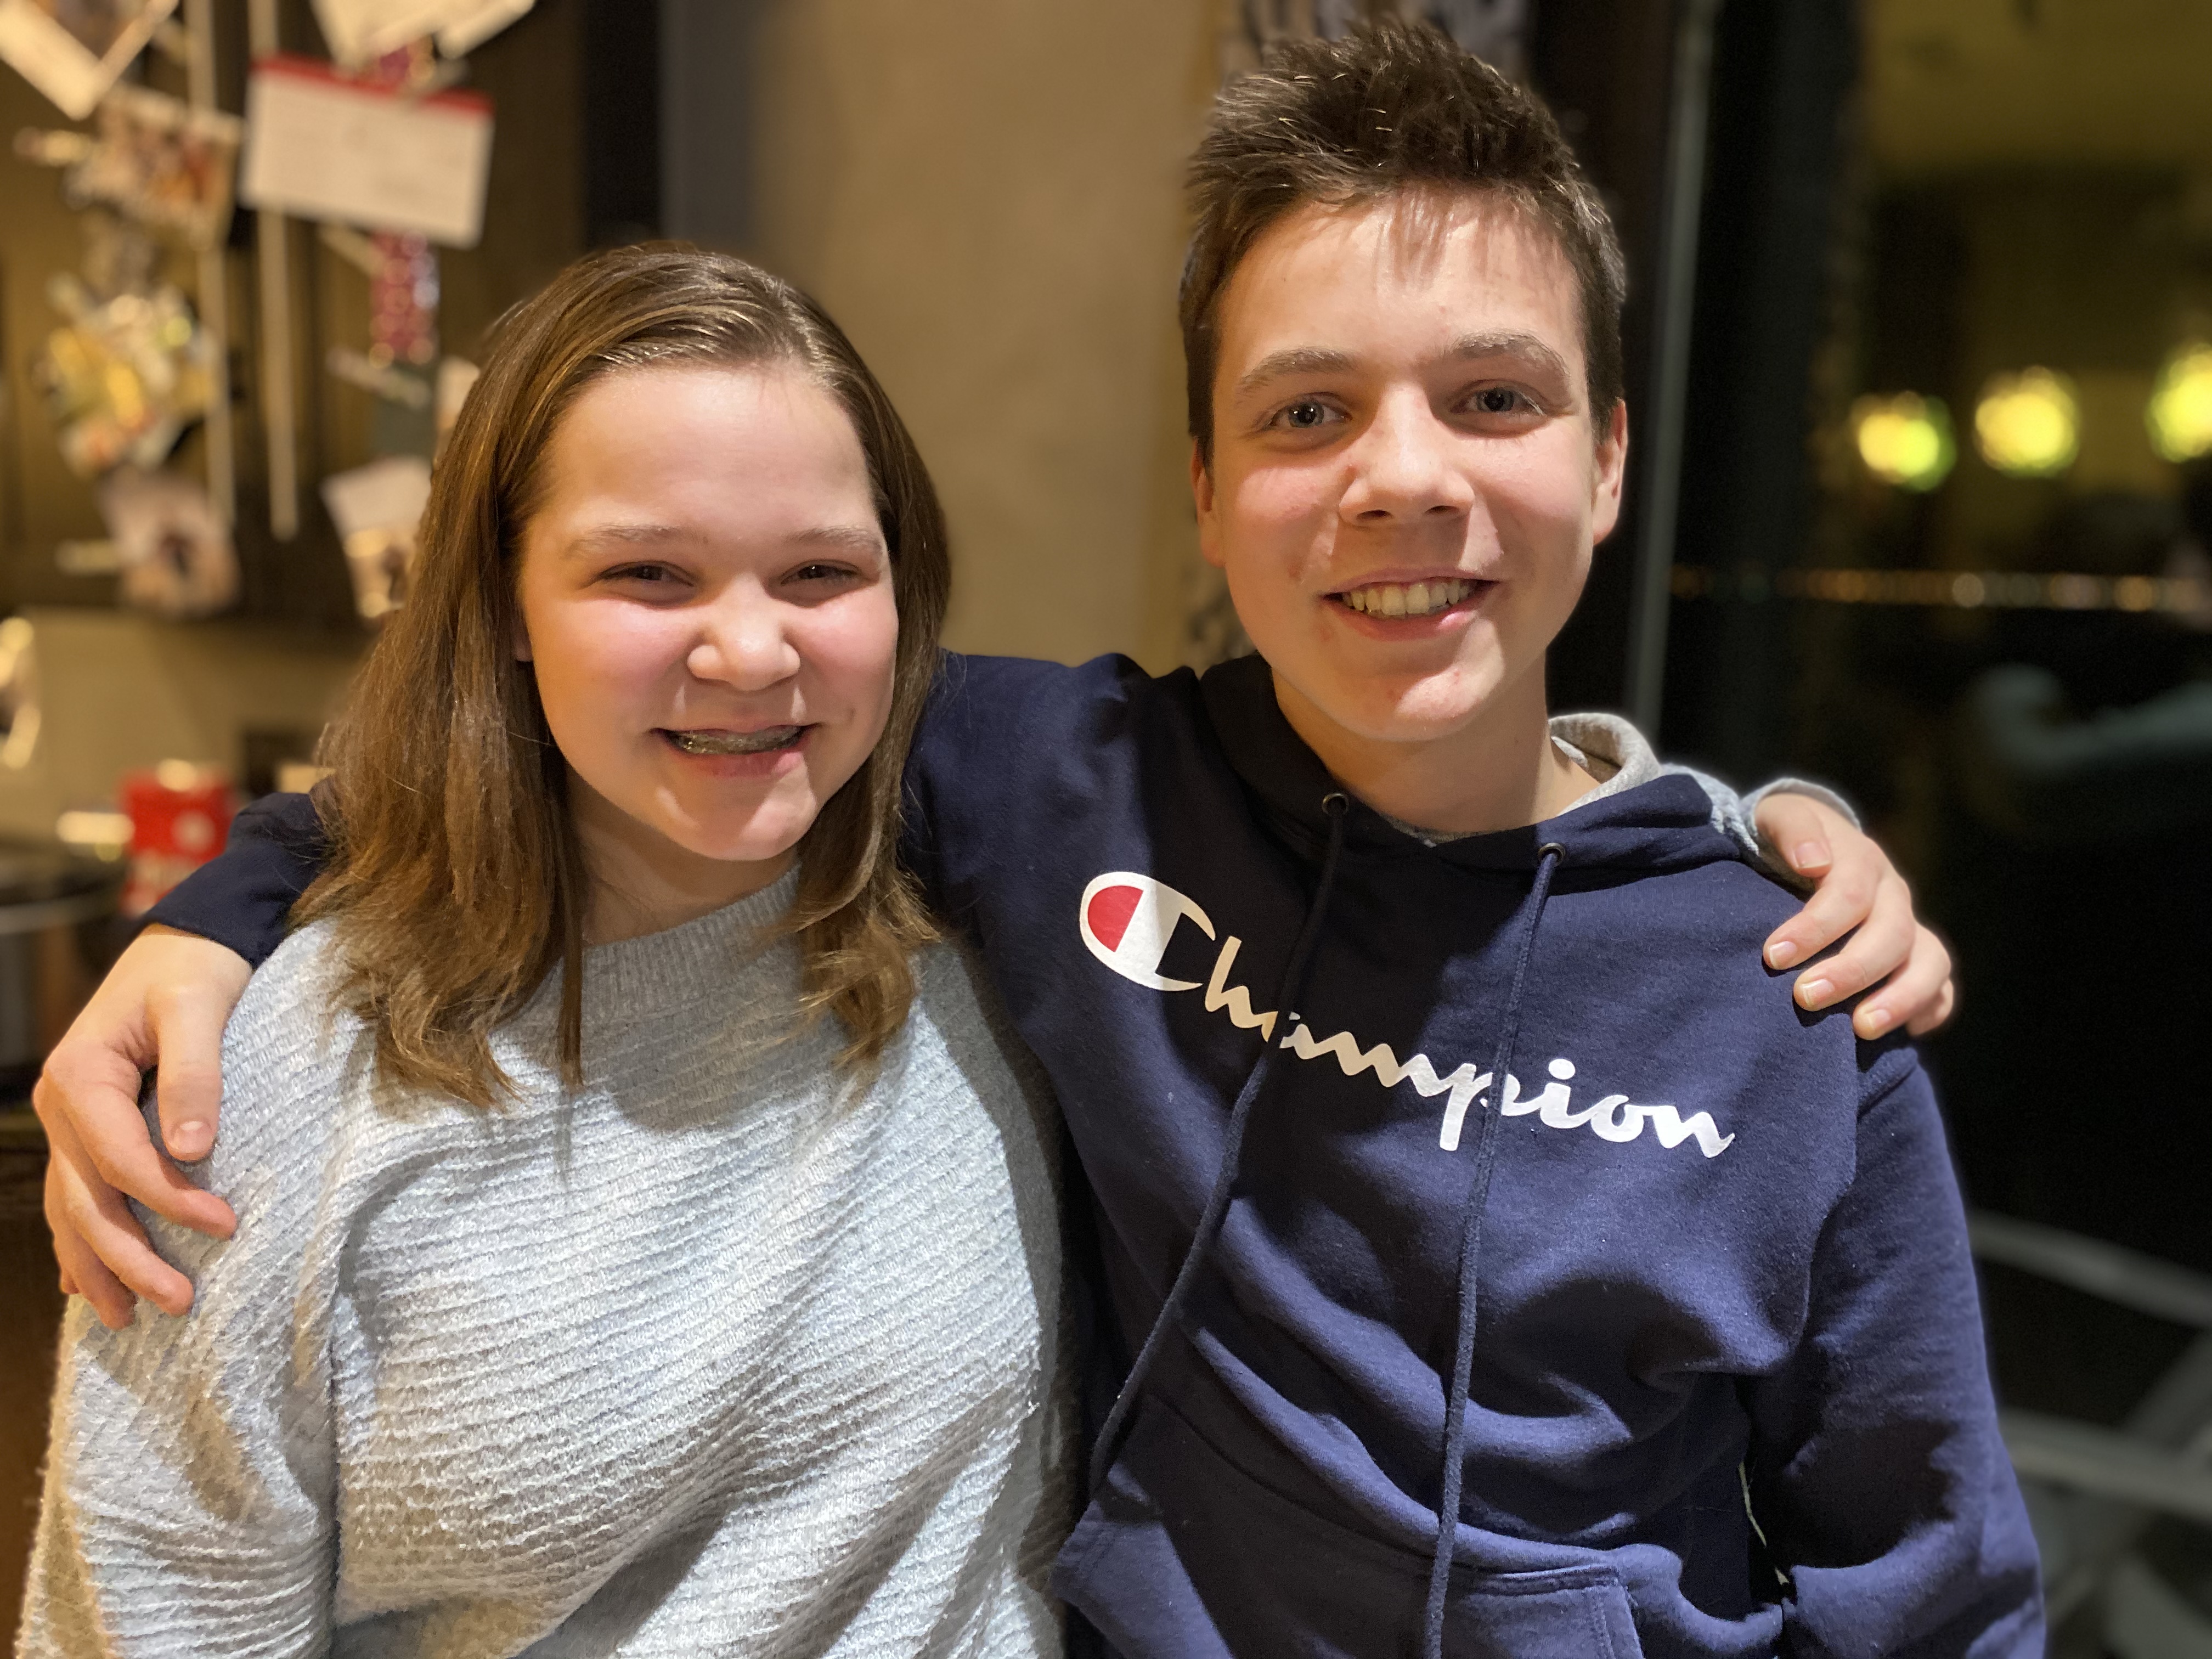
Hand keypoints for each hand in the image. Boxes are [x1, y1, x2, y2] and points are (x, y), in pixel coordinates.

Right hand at [35, 925, 249, 1327]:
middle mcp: (62, 1106)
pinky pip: (76, 1196)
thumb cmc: (196, 971)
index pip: (119, 1159)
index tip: (226, 1227)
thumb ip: (196, 1074)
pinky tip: (89, 1286)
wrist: (188, 944)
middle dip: (130, 1257)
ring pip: (73, 1208)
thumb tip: (194, 1150)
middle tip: (180, 1304)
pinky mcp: (89, 1131)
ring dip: (100, 1265)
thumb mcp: (198, 1008)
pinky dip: (81, 1243)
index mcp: (81, 1076)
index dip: (168, 1199)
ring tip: (131, 1318)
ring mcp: (69, 1123)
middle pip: (88, 1199)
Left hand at [1752, 794, 1955, 1040]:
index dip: (1814, 927)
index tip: (1772, 956)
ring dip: (1900, 998)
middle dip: (1850, 970)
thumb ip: (1794, 829)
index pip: (1848, 894)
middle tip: (1804, 997)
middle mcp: (1894, 896)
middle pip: (1891, 935)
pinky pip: (1941, 986)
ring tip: (1861, 1029)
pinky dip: (1930, 1009)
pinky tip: (1906, 1034)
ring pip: (1928, 963)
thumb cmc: (1784, 838)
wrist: (1807, 847)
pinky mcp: (1916, 957)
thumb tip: (1813, 861)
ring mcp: (1911, 928)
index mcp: (1862, 860)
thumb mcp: (1779, 817)